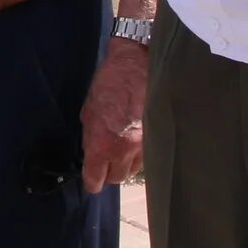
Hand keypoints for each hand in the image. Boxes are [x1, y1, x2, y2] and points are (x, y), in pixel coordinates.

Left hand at [79, 38, 148, 192]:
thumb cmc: (109, 83)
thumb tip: (91, 153)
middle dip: (109, 173)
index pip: (95, 179)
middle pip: (116, 178)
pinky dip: (140, 155)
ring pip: (134, 170)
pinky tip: (135, 142)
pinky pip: (147, 157)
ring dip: (126, 164)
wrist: (138, 65)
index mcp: (102, 143)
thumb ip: (90, 137)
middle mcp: (124, 150)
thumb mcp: (89, 111)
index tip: (92, 181)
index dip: (92, 182)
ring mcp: (144, 146)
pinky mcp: (158, 138)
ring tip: (122, 150)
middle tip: (106, 162)